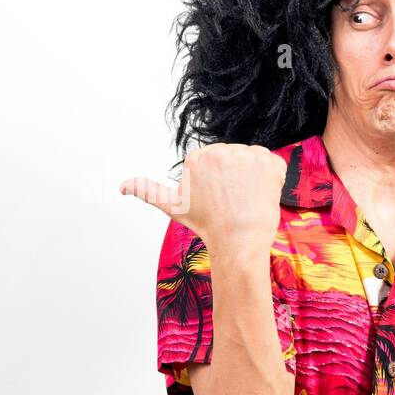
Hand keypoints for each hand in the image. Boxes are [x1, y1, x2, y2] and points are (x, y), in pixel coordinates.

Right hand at [119, 143, 287, 253]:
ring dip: (252, 177)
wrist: (238, 242)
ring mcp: (245, 155)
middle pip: (233, 158)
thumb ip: (148, 191)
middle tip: (232, 201)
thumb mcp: (172, 206)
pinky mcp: (268, 161)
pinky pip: (272, 164)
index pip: (214, 161)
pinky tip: (260, 195)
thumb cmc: (207, 226)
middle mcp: (220, 151)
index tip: (217, 199)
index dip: (218, 181)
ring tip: (245, 199)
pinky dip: (270, 179)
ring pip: (251, 161)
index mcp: (197, 158)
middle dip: (235, 177)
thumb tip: (122, 186)